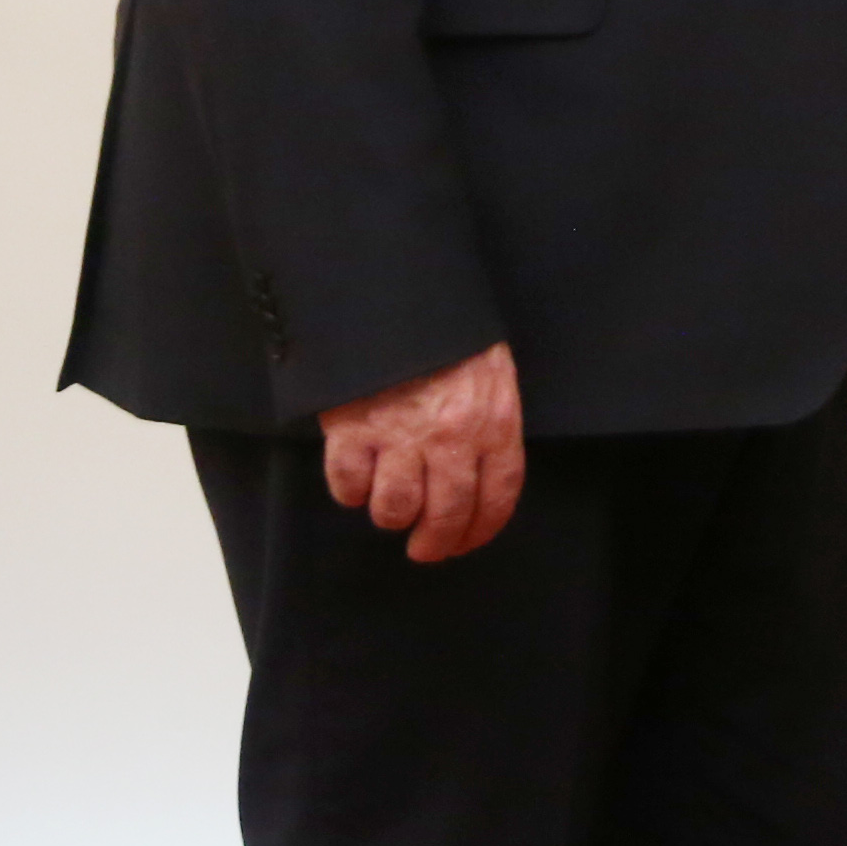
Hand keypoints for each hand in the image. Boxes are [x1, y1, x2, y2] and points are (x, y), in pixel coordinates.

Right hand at [320, 341, 526, 563]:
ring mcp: (400, 435)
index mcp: (494, 419)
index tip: (465, 543)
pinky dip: (351, 491)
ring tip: (391, 504)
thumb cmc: (449, 335)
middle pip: (447, 514)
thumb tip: (481, 476)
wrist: (396, 296)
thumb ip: (489, 424)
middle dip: (435, 542)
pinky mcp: (351, 430)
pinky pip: (347, 486)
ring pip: (394, 510)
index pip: (499, 495)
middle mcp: (451, 436)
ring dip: (391, 516)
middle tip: (425, 549)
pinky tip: (359, 478)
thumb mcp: (489, 373)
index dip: (481, 530)